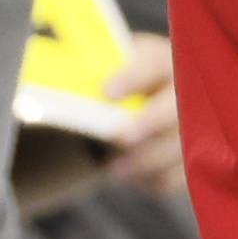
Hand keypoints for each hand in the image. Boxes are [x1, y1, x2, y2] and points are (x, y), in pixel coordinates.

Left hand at [11, 33, 184, 212]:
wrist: (142, 100)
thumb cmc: (114, 78)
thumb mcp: (106, 62)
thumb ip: (85, 64)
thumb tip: (40, 64)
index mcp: (162, 58)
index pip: (153, 63)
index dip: (132, 78)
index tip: (104, 92)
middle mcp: (185, 90)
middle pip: (177, 108)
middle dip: (148, 123)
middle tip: (117, 137)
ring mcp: (197, 126)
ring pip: (178, 148)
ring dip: (145, 161)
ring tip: (111, 168)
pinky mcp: (193, 159)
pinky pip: (175, 177)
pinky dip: (149, 180)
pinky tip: (125, 174)